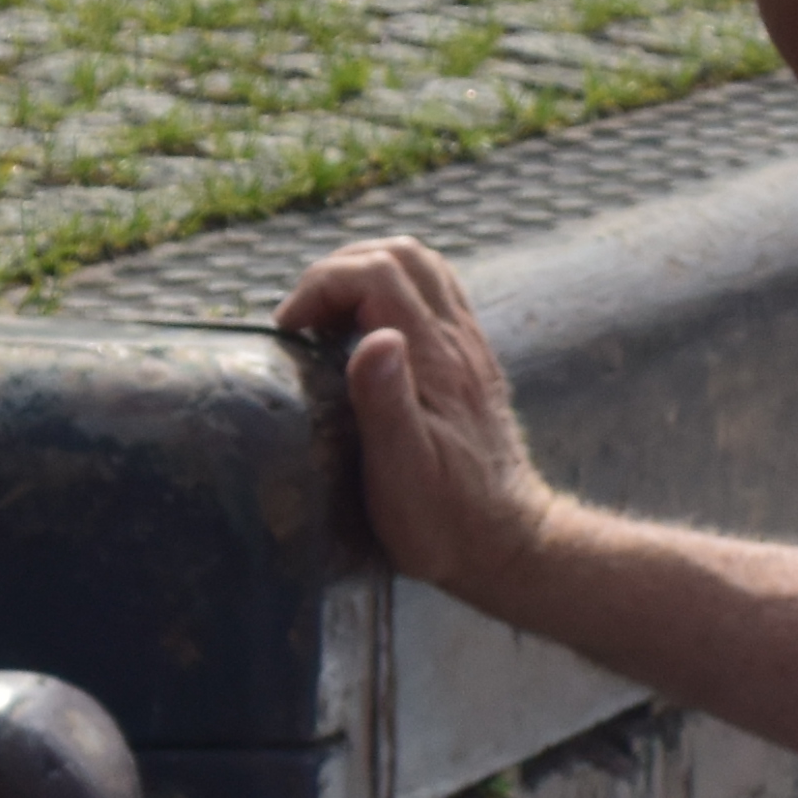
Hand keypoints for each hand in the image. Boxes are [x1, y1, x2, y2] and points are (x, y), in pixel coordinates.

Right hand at [275, 237, 558, 604]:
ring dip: (364, 274)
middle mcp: (458, 340)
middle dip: (338, 270)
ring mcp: (469, 346)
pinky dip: (390, 292)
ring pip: (421, 267)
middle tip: (303, 318)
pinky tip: (365, 333)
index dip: (322, 286)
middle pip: (401, 255)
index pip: (377, 275)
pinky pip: (434, 294)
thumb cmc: (446, 521)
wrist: (508, 543)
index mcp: (437, 360)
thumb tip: (373, 337)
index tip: (289, 331)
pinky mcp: (471, 360)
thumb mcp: (404, 472)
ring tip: (327, 318)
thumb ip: (386, 401)